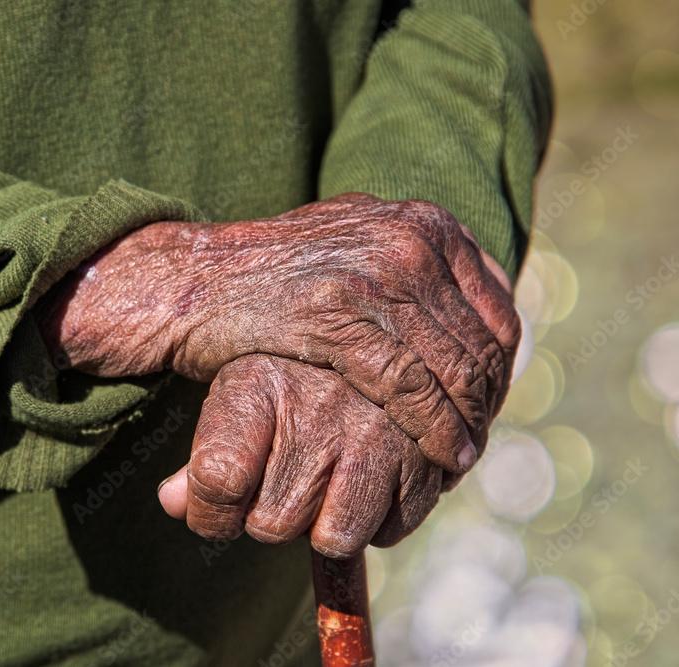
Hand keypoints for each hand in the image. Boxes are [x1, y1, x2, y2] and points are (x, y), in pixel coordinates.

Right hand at [38, 193, 518, 473]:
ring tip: (465, 458)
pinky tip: (445, 456)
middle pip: (482, 341)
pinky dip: (435, 430)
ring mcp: (373, 277)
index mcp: (420, 221)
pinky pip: (410, 388)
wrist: (193, 280)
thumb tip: (468, 282)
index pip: (496, 305)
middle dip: (487, 401)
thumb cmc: (274, 274)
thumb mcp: (354, 244)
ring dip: (467, 423)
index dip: (503, 365)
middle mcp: (407, 240)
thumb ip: (409, 257)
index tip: (490, 403)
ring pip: (453, 368)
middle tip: (479, 440)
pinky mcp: (337, 318)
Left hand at [156, 354, 441, 557]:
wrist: (365, 326)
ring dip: (323, 528)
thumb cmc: (280, 375)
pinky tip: (364, 482)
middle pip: (273, 523)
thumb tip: (172, 502)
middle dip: (269, 519)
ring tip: (320, 484)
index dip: (210, 512)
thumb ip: (199, 454)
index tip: (216, 506)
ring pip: (334, 537)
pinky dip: (375, 523)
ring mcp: (378, 430)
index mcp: (257, 383)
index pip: (219, 479)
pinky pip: (389, 532)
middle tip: (279, 481)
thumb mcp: (232, 395)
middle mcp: (319, 404)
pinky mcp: (427, 455)